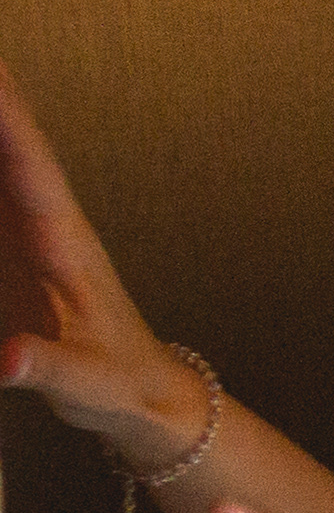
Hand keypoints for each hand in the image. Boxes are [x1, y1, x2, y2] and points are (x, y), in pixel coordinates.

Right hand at [0, 55, 191, 458]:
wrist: (141, 393)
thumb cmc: (122, 383)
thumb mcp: (85, 382)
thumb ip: (45, 367)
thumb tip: (6, 361)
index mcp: (65, 243)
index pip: (31, 168)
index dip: (7, 119)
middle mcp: (44, 224)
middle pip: (7, 147)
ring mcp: (26, 233)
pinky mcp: (11, 250)